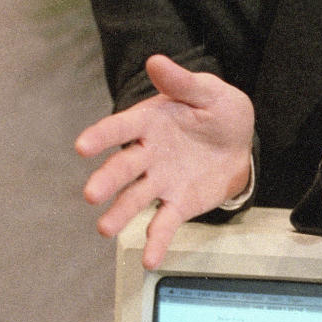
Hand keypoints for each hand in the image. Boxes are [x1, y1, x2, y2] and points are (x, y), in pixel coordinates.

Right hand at [75, 54, 253, 266]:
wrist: (239, 142)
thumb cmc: (218, 111)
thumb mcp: (208, 91)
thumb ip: (183, 83)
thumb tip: (157, 61)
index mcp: (150, 121)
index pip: (121, 128)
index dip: (102, 137)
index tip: (82, 146)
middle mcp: (148, 153)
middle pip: (123, 168)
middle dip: (107, 180)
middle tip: (91, 193)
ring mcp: (160, 181)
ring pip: (135, 198)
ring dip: (120, 213)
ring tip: (104, 229)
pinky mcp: (177, 204)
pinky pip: (163, 223)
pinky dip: (156, 241)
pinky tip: (149, 259)